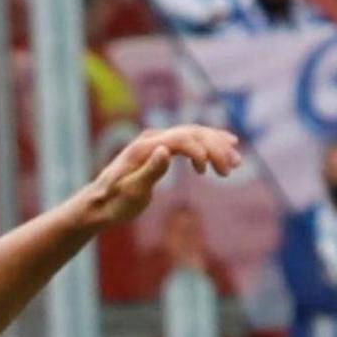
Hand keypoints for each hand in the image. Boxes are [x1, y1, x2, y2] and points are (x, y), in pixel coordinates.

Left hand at [81, 123, 239, 229]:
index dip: (200, 151)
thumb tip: (166, 150)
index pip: (181, 139)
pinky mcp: (160, 149)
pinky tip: (225, 150)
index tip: (211, 172)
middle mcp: (153, 138)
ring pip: (194, 135)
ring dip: (217, 146)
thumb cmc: (113, 203)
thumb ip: (149, 171)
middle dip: (216, 148)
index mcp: (145, 147)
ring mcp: (157, 142)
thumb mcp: (131, 193)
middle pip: (192, 133)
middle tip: (234, 167)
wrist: (98, 204)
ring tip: (237, 161)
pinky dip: (208, 145)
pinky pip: (189, 141)